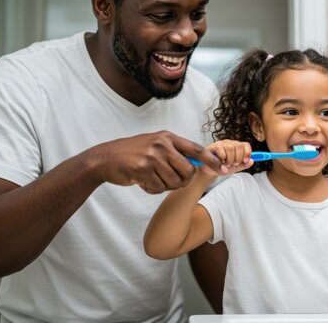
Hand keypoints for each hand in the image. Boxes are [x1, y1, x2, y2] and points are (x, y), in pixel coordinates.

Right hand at [87, 130, 223, 193]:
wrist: (106, 158)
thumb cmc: (133, 153)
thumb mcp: (155, 144)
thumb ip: (175, 151)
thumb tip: (199, 162)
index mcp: (167, 137)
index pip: (196, 148)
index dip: (210, 160)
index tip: (221, 168)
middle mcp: (162, 144)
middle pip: (188, 170)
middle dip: (183, 180)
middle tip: (172, 180)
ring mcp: (152, 157)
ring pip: (174, 182)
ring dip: (166, 186)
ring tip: (153, 178)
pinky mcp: (142, 170)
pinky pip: (159, 188)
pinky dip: (153, 189)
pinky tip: (144, 181)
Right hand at [199, 140, 252, 177]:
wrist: (211, 171)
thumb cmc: (223, 168)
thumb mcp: (235, 168)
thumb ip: (244, 165)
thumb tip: (252, 161)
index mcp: (237, 147)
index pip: (246, 145)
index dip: (247, 153)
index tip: (244, 161)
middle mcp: (230, 143)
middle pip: (239, 146)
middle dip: (237, 158)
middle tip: (232, 164)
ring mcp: (222, 143)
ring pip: (231, 147)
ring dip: (229, 159)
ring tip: (225, 164)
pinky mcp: (214, 146)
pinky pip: (221, 149)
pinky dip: (221, 158)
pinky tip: (219, 162)